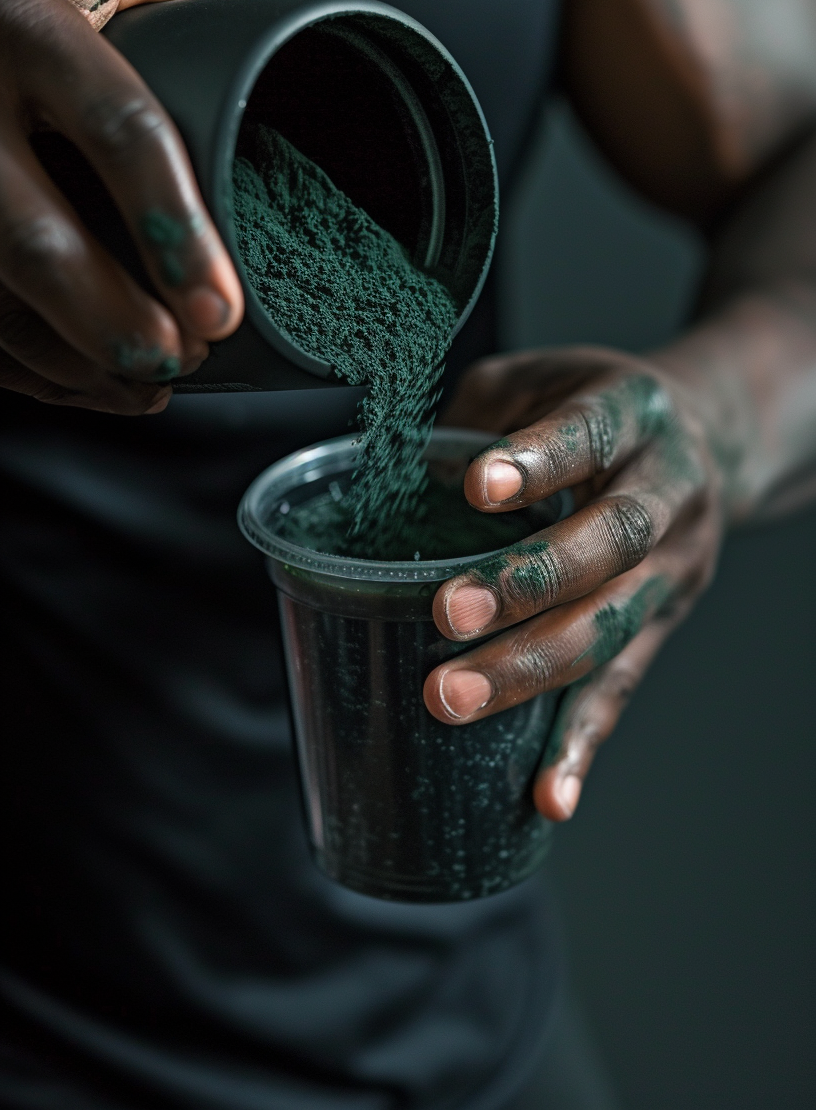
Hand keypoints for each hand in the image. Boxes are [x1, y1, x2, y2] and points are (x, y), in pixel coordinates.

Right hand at [0, 0, 252, 412]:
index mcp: (26, 27)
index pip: (119, 128)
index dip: (174, 226)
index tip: (221, 306)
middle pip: (36, 240)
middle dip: (115, 320)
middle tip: (184, 361)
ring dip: (75, 361)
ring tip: (150, 384)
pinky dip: (30, 371)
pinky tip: (89, 384)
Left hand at [425, 347, 725, 820]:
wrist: (707, 435)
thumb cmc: (592, 407)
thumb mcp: (537, 379)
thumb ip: (473, 417)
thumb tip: (380, 472)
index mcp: (634, 414)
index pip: (591, 433)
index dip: (540, 460)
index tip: (477, 485)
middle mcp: (668, 491)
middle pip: (609, 542)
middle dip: (527, 581)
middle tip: (448, 612)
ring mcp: (674, 566)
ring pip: (612, 625)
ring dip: (533, 668)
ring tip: (456, 697)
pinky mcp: (663, 626)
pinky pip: (622, 689)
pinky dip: (583, 745)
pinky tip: (549, 793)